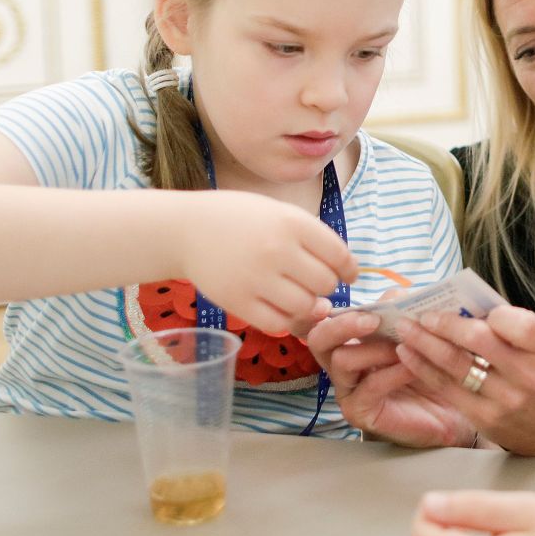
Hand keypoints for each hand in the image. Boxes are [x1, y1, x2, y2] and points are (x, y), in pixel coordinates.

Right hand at [176, 189, 356, 336]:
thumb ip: (312, 239)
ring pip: (305, 306)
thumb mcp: (279, 212)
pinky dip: (284, 319)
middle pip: (325, 284)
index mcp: (292, 222)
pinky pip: (278, 323)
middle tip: (312, 282)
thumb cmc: (239, 219)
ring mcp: (256, 278)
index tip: (347, 275)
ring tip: (296, 294)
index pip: (339, 255)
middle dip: (325, 286)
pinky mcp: (237, 301)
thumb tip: (341, 275)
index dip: (349, 269)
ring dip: (307, 305)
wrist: (185, 229)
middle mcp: (276, 249)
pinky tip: (278, 306)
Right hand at [309, 309, 475, 447]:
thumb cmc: (435, 365)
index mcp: (353, 338)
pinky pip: (369, 386)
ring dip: (374, 349)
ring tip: (404, 347)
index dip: (333, 309)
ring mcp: (348, 389)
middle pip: (319, 338)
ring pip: (341, 360)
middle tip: (372, 320)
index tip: (363, 305)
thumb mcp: (421, 332)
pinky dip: (391, 373)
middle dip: (343, 324)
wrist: (457, 404)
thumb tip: (395, 294)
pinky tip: (412, 368)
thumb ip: (405, 311)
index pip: (327, 319)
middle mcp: (343, 362)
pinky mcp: (359, 411)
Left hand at [394, 306, 534, 456]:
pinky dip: (423, 367)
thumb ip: (506, 324)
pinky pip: (446, 387)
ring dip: (425, 343)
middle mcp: (526, 375)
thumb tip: (458, 302)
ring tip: (405, 329)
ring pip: (456, 365)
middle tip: (423, 314)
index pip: (521, 325)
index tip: (470, 306)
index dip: (495, 314)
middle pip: (479, 342)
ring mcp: (504, 399)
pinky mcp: (482, 418)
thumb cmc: (533, 369)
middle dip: (446, 324)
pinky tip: (408, 353)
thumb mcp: (534, 345)